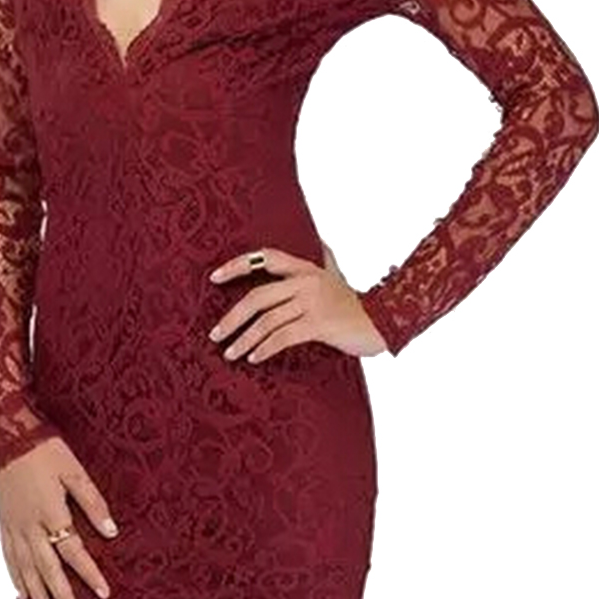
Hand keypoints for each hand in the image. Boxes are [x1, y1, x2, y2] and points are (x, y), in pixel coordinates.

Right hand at [0, 437, 119, 598]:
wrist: (8, 437)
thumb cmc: (46, 451)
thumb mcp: (75, 470)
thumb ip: (92, 501)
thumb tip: (111, 531)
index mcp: (51, 512)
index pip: (73, 551)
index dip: (89, 573)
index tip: (104, 593)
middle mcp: (30, 526)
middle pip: (48, 568)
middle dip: (62, 595)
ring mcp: (13, 526)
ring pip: (26, 568)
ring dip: (38, 594)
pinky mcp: (3, 523)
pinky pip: (8, 557)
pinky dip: (15, 578)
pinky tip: (21, 594)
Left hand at [207, 242, 386, 361]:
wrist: (384, 322)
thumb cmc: (355, 304)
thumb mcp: (337, 275)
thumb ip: (325, 259)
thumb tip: (320, 240)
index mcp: (306, 268)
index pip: (265, 258)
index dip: (238, 265)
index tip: (214, 277)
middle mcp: (306, 282)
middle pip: (258, 296)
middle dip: (232, 317)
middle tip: (214, 334)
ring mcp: (313, 303)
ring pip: (267, 321)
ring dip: (244, 339)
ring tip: (229, 353)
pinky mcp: (320, 324)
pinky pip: (284, 337)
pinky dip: (265, 348)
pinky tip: (253, 358)